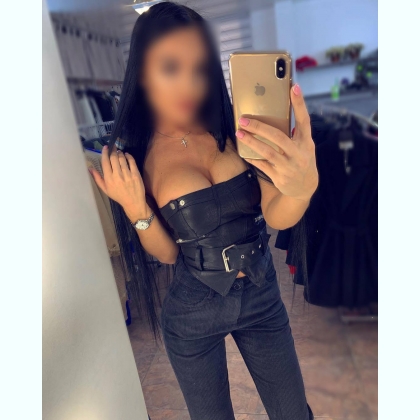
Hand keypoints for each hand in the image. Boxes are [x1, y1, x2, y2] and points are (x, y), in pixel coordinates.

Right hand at [89, 145, 149, 221]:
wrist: (133, 202)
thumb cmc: (118, 196)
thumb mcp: (105, 189)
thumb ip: (98, 178)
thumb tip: (90, 168)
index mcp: (108, 179)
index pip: (105, 162)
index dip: (105, 153)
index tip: (106, 147)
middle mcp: (117, 175)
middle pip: (114, 158)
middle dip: (113, 150)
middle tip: (113, 146)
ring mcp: (127, 174)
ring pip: (122, 158)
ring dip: (120, 153)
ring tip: (119, 152)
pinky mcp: (135, 174)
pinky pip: (131, 161)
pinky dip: (129, 156)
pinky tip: (127, 155)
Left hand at [236, 84, 317, 201]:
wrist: (305, 187)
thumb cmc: (302, 160)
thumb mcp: (304, 146)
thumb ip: (295, 132)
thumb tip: (279, 114)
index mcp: (307, 143)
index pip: (304, 120)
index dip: (299, 104)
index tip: (293, 87)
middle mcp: (299, 154)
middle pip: (278, 137)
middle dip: (260, 127)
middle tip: (244, 119)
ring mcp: (289, 167)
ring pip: (267, 152)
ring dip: (251, 142)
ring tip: (239, 132)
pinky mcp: (279, 177)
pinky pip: (263, 166)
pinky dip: (253, 158)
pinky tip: (244, 151)